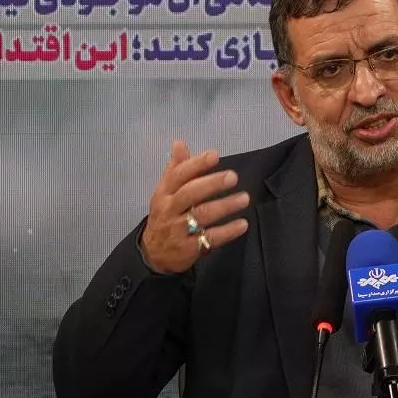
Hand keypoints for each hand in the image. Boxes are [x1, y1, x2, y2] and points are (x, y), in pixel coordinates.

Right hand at [140, 140, 249, 274]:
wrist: (154, 254)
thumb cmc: (165, 217)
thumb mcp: (165, 193)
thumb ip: (176, 169)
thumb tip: (179, 143)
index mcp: (164, 193)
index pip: (178, 175)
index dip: (196, 164)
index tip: (214, 155)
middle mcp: (170, 210)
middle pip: (190, 193)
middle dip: (212, 184)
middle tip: (233, 177)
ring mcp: (179, 230)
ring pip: (202, 215)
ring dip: (225, 206)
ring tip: (244, 198)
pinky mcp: (189, 248)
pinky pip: (210, 238)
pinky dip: (228, 231)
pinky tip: (242, 224)